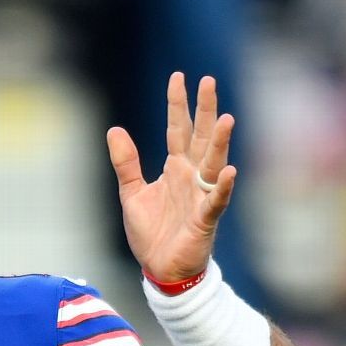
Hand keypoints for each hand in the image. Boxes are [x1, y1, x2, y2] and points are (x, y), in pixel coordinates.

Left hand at [106, 73, 235, 282]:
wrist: (161, 269)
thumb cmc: (152, 232)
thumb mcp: (131, 193)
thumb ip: (126, 162)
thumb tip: (114, 129)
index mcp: (174, 169)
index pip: (177, 129)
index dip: (177, 104)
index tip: (179, 76)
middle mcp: (191, 177)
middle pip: (200, 138)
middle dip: (205, 110)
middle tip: (209, 81)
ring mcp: (201, 196)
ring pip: (213, 164)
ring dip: (219, 143)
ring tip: (226, 119)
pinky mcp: (205, 220)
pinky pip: (216, 201)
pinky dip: (223, 187)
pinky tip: (230, 171)